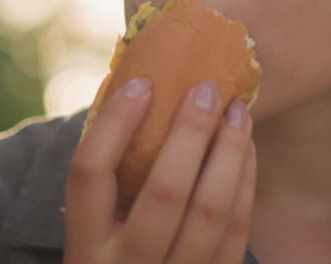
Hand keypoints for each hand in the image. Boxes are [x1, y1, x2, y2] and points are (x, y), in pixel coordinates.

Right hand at [65, 78, 256, 263]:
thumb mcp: (99, 232)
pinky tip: (246, 151)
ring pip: (211, 211)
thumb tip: (136, 88)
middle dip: (191, 132)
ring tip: (239, 113)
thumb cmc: (117, 257)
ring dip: (230, 153)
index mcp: (83, 249)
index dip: (115, 123)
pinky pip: (237, 232)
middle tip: (207, 89)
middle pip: (164, 191)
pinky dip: (245, 184)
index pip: (89, 173)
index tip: (144, 82)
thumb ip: (111, 179)